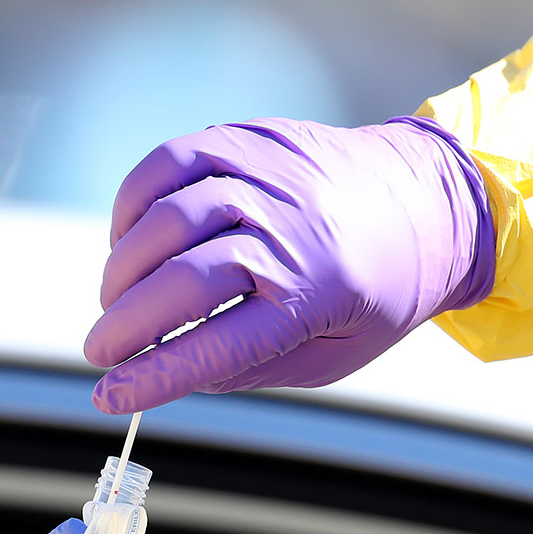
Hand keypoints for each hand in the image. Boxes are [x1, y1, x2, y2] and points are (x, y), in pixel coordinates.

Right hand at [86, 116, 494, 413]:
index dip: (155, 374)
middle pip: (184, 280)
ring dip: (124, 269)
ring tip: (118, 302)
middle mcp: (292, 230)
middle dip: (126, 324)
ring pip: (166, 218)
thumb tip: (167, 373)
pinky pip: (169, 162)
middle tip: (101, 351)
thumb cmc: (378, 292)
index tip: (109, 394)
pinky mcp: (250, 138)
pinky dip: (134, 204)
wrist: (431, 201)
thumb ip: (250, 366)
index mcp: (319, 295)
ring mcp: (268, 176)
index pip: (219, 345)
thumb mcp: (332, 355)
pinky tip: (130, 239)